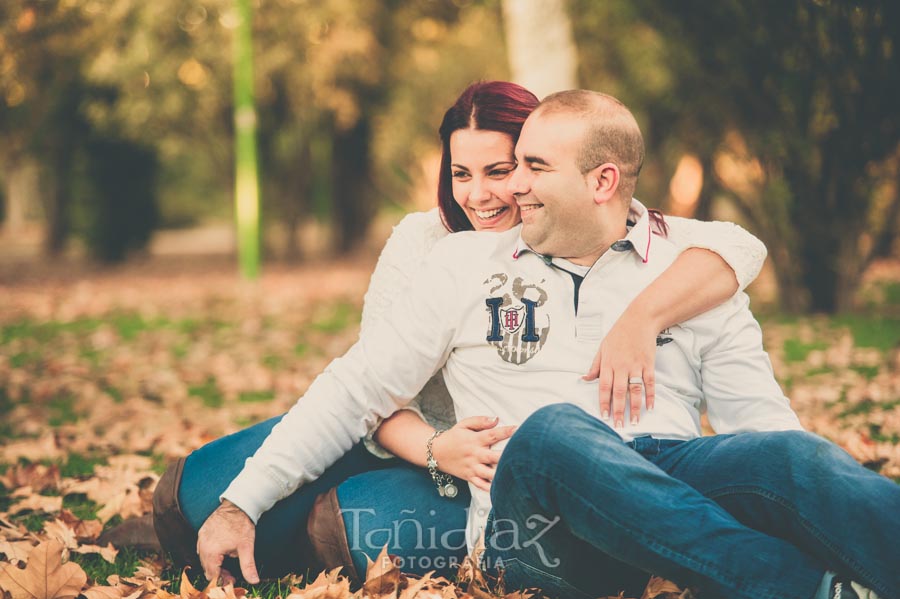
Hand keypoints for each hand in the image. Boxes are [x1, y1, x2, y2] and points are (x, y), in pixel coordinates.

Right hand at [196, 500, 259, 584]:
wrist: (238, 504)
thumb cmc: (242, 524)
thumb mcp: (246, 547)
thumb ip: (248, 566)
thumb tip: (254, 581)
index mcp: (211, 552)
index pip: (212, 575)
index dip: (223, 579)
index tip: (233, 579)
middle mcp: (202, 546)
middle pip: (207, 568)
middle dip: (219, 572)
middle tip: (231, 573)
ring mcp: (201, 538)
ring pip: (204, 559)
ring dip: (214, 563)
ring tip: (228, 561)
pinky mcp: (202, 532)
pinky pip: (202, 548)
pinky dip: (210, 553)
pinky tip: (221, 552)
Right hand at [431, 416, 516, 491]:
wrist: (435, 452)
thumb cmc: (453, 437)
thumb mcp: (464, 424)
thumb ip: (480, 421)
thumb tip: (496, 419)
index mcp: (475, 440)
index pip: (492, 435)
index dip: (506, 432)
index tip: (518, 429)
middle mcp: (475, 454)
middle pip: (493, 457)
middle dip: (507, 457)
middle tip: (521, 456)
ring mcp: (472, 467)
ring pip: (489, 474)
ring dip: (501, 475)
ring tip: (514, 474)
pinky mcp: (469, 477)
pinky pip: (481, 485)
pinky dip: (490, 488)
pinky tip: (502, 489)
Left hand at [583, 309, 657, 428]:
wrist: (639, 320)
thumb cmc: (619, 334)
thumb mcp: (602, 347)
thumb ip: (595, 365)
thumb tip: (585, 379)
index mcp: (608, 363)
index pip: (604, 387)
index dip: (603, 403)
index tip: (604, 417)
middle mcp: (621, 366)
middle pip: (619, 392)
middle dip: (618, 410)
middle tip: (619, 426)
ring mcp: (636, 366)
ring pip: (635, 390)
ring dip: (635, 407)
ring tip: (635, 421)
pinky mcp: (648, 364)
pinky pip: (650, 382)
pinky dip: (651, 395)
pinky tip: (650, 407)